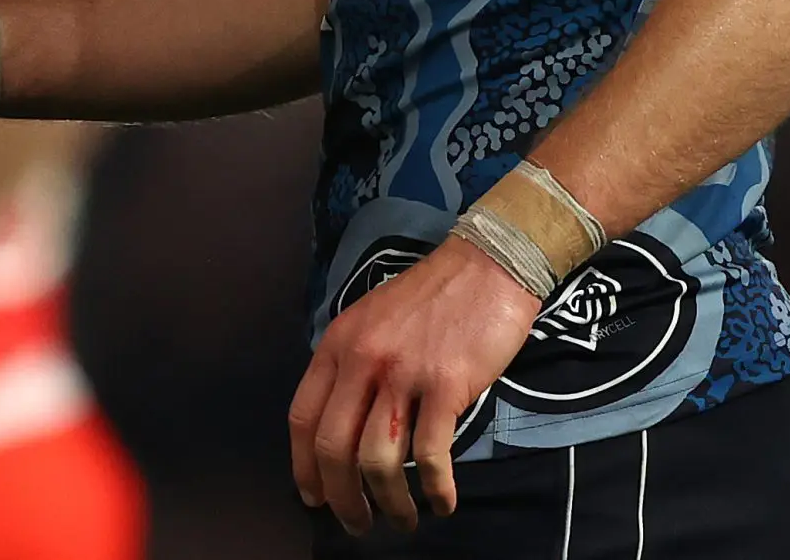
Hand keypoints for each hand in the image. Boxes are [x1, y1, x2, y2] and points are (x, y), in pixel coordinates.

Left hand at [288, 234, 537, 536]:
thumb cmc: (431, 298)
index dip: (304, 467)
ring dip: (388, 502)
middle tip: (357, 524)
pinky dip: (435, 489)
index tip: (313, 497)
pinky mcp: (446, 386)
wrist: (486, 266)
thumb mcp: (371, 320)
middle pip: (335, 448)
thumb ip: (351, 364)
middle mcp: (362, 359)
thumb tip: (342, 425)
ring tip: (402, 520)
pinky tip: (442, 502)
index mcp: (337, 344)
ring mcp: (404, 373)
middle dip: (342, 497)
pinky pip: (431, 454)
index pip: (303, 418)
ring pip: (378, 459)